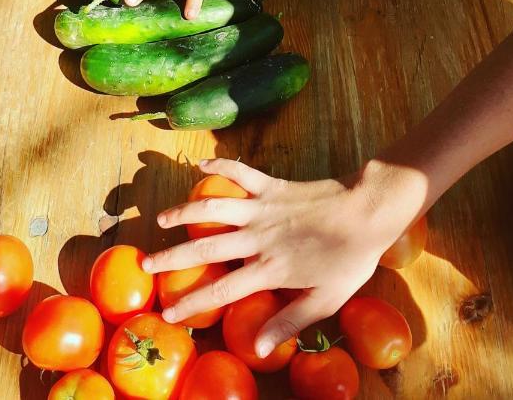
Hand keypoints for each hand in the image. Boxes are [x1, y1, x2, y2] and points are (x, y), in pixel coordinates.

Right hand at [143, 158, 422, 356]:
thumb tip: (260, 347)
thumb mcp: (325, 300)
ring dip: (185, 212)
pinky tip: (201, 166)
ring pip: (215, 208)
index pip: (223, 290)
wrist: (366, 212)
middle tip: (145, 262)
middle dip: (172, 258)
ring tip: (162, 218)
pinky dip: (221, 166)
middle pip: (206, 247)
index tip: (168, 314)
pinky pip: (241, 173)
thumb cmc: (349, 258)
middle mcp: (259, 237)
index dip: (193, 303)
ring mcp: (263, 208)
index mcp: (270, 268)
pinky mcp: (272, 185)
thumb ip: (289, 320)